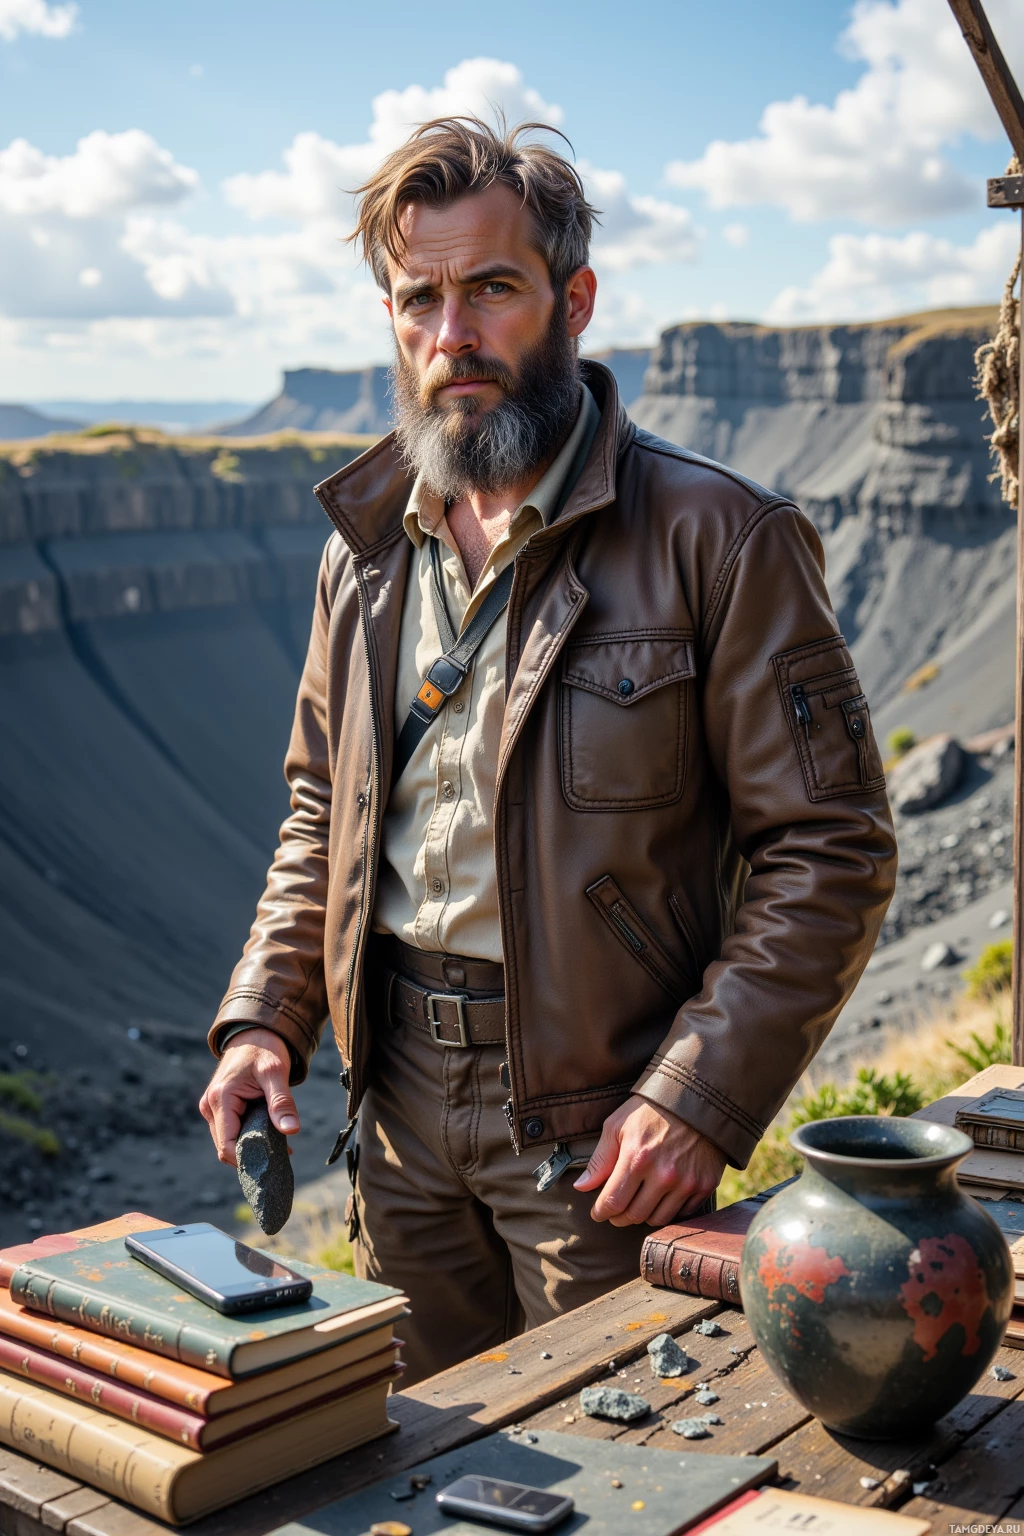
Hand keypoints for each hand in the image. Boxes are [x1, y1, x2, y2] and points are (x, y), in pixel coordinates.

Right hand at [199, 1028, 298, 1166]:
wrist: (255, 1033)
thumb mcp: (276, 1072)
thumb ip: (282, 1102)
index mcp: (220, 1098)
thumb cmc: (265, 1049)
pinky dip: (250, 1137)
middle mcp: (210, 1106)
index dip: (249, 1158)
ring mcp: (213, 1108)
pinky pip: (233, 1132)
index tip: (274, 1159)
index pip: (227, 1145)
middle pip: (227, 1147)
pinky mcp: (220, 1108)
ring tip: (280, 1142)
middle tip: (284, 1152)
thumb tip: (292, 1131)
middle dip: (253, 1153)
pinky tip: (271, 1134)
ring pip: (230, 1141)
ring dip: (252, 1145)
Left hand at [573, 1095, 725, 1226]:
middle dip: (619, 1217)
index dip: (601, 1212)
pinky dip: (668, 1210)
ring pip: (658, 1219)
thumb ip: (600, 1159)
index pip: (613, 1202)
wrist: (695, 1098)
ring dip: (643, 1215)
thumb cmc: (650, 1109)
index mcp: (637, 1158)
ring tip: (637, 1203)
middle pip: (634, 1216)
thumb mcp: (618, 1125)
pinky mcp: (704, 1185)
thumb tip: (581, 1187)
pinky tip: (661, 1197)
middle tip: (615, 1210)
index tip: (598, 1212)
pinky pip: (682, 1213)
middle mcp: (663, 1174)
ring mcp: (686, 1182)